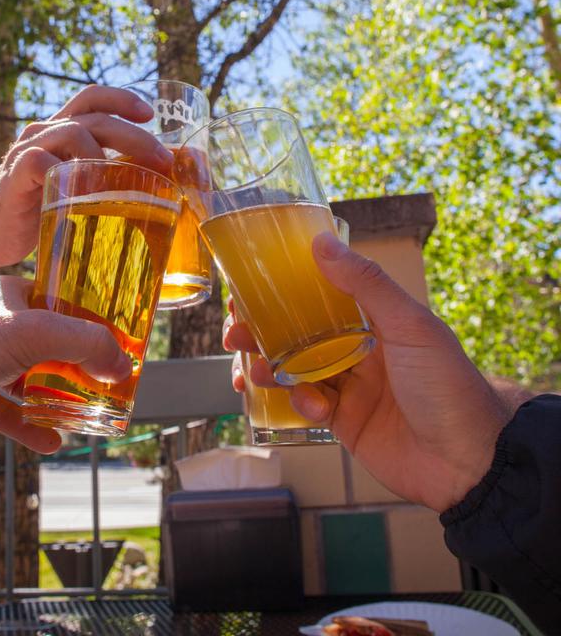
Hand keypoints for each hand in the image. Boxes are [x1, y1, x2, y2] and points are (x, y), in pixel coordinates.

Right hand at [0, 85, 172, 269]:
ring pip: (73, 132)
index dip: (122, 99)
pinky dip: (70, 174)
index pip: (92, 98)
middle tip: (162, 158)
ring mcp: (27, 149)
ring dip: (105, 156)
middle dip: (134, 135)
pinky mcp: (16, 172)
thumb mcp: (75, 188)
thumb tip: (152, 184)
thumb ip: (101, 176)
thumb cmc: (40, 214)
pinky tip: (86, 194)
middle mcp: (43, 132)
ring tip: (123, 183)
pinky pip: (44, 160)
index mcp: (59, 131)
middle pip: (94, 115)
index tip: (151, 115)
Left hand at [0, 276, 131, 456]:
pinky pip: (10, 413)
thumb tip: (123, 366)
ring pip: (34, 382)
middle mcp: (0, 327)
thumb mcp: (34, 333)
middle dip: (83, 368)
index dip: (94, 324)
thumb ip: (84, 343)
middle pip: (53, 347)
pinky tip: (54, 443)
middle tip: (112, 385)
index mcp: (14, 298)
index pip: (65, 306)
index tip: (122, 345)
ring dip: (61, 399)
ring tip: (91, 415)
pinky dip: (32, 427)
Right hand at [224, 232, 509, 511]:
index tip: (248, 289)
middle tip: (234, 333)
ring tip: (252, 371)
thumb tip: (322, 242)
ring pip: (294, 371)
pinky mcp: (344, 423)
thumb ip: (366, 284)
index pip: (317, 298)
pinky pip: (308, 407)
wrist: (470, 461)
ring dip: (268, 368)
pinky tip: (310, 406)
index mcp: (373, 321)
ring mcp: (349, 387)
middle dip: (261, 333)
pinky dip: (300, 404)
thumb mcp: (408, 325)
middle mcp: (357, 350)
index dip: (282, 292)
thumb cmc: (445, 383)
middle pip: (296, 335)